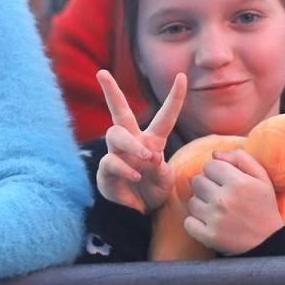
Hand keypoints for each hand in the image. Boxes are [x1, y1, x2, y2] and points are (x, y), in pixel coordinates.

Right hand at [97, 69, 184, 212]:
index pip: (166, 116)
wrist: (140, 212)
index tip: (182, 76)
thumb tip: (151, 156)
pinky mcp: (106, 170)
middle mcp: (133, 142)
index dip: (175, 97)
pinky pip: (112, 161)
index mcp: (154, 140)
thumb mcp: (167, 180)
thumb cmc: (155, 190)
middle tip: (102, 72)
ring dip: (132, 144)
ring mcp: (118, 154)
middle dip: (111, 91)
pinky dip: (125, 169)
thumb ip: (162, 169)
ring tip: (146, 157)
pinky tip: (135, 177)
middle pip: (120, 112)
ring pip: (116, 134)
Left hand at [182, 149, 284, 255]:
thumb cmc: (264, 207)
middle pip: (197, 181)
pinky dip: (196, 223)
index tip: (224, 181)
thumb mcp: (262, 178)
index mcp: (238, 182)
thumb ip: (241, 159)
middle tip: (220, 196)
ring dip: (201, 204)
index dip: (216, 172)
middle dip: (207, 186)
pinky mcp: (209, 236)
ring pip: (192, 201)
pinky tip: (210, 223)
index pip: (210, 165)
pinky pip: (188, 222)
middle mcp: (225, 199)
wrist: (268, 242)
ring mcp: (215, 219)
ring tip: (216, 211)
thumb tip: (214, 154)